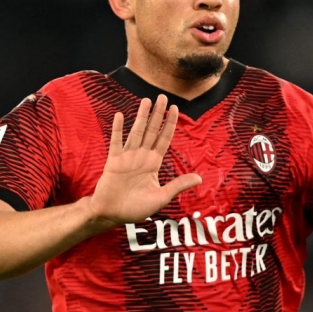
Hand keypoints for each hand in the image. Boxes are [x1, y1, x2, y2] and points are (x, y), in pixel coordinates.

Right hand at [88, 94, 201, 225]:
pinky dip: (117, 129)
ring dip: (140, 116)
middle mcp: (141, 157)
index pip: (164, 139)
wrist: (112, 214)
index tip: (175, 108)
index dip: (169, 124)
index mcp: (153, 164)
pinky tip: (119, 115)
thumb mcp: (161, 197)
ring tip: (146, 100)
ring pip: (136, 132)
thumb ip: (178, 185)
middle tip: (163, 97)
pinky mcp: (113, 161)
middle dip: (157, 114)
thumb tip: (200, 178)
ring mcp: (127, 157)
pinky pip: (116, 142)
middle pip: (151, 131)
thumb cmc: (135, 208)